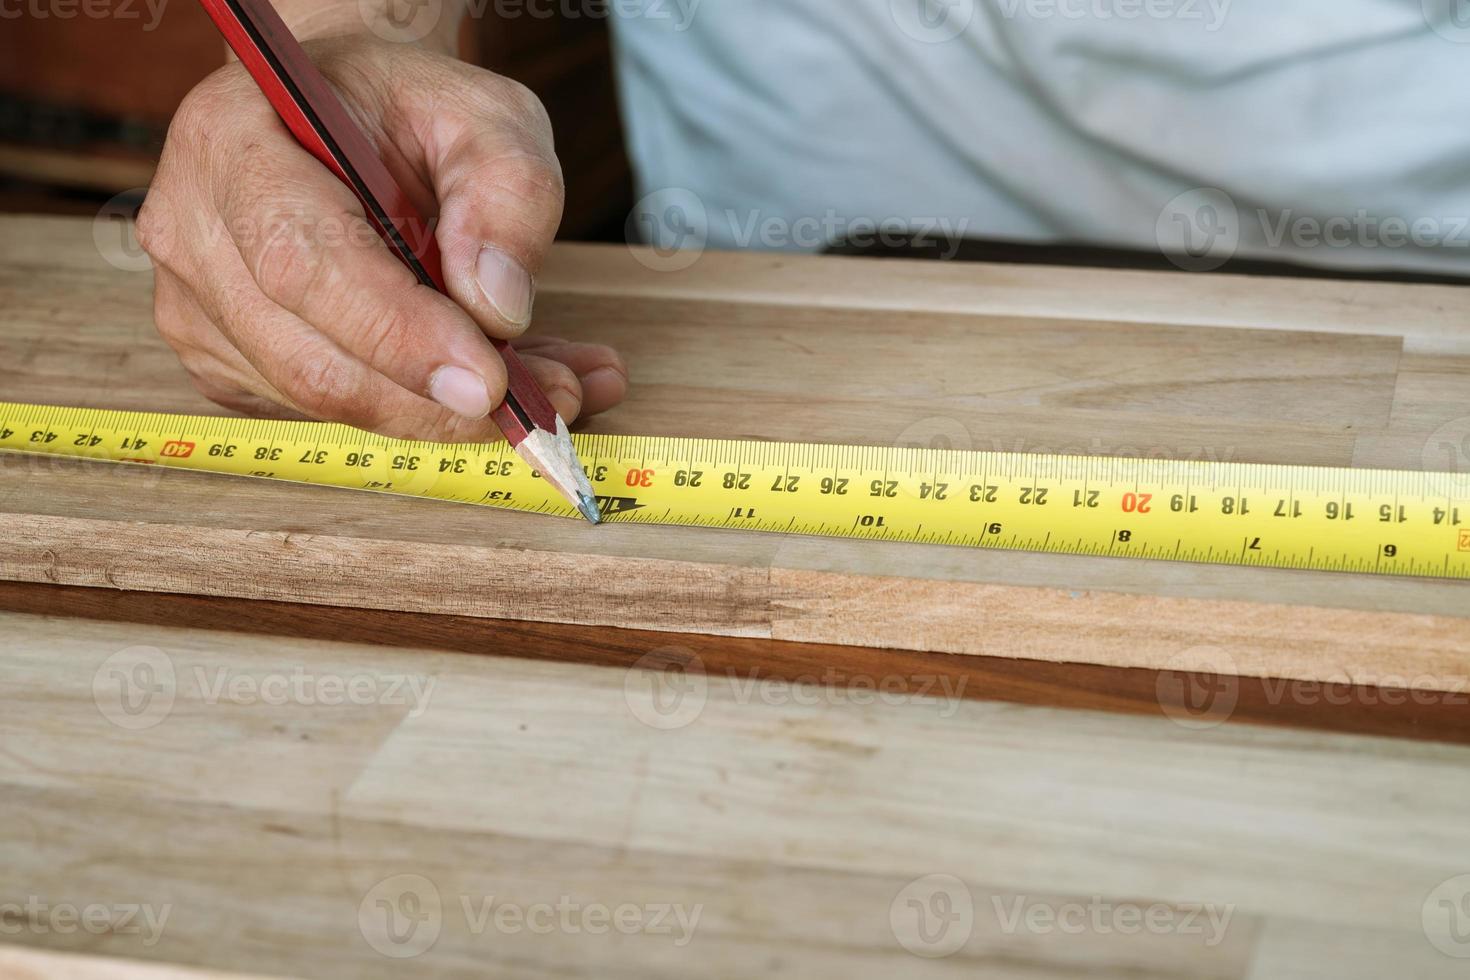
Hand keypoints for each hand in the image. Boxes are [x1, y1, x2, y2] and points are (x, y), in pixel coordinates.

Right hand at [136, 26, 626, 442]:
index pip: (303, 261)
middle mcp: (192, 234)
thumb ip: (508, 191)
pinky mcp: (230, 366)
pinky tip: (499, 387)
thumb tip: (498, 306)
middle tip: (553, 400)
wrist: (343, 122)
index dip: (397, 334)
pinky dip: (424, 416)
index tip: (489, 381)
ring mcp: (196, 311)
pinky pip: (329, 416)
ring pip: (325, 403)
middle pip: (311, 359)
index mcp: (232, 142)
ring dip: (449, 416)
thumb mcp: (486, 113)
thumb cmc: (405, 112)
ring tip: (556, 386)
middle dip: (440, 400)